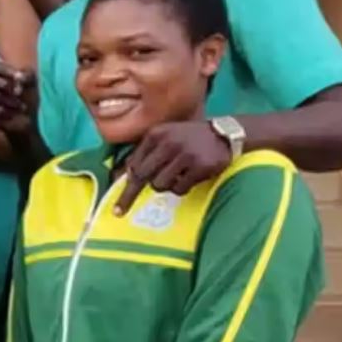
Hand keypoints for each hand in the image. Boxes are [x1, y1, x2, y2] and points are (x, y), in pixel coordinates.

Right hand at [0, 61, 36, 138]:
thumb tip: (19, 77)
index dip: (5, 71)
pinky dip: (1, 111)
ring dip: (7, 100)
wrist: (26, 119)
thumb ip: (27, 75)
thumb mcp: (32, 82)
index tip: (19, 77)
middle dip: (1, 84)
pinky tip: (12, 113)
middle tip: (16, 91)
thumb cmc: (27, 96)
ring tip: (21, 106)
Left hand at [114, 119, 231, 214]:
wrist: (224, 133)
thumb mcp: (165, 136)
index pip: (133, 164)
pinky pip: (179, 189)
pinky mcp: (200, 166)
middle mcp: (168, 143)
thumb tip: (123, 176)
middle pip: (143, 176)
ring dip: (166, 186)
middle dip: (139, 190)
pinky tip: (190, 177)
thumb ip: (146, 153)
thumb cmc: (188, 138)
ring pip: (159, 185)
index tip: (118, 207)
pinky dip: (181, 188)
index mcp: (155, 134)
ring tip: (177, 175)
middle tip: (131, 203)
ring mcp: (185, 154)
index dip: (125, 185)